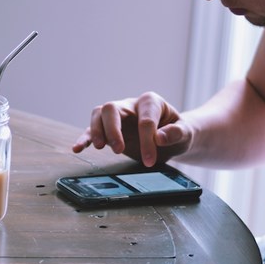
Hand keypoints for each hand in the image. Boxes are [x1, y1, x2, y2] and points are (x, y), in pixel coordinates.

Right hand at [72, 91, 192, 166]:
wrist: (171, 138)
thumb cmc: (178, 133)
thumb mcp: (187, 133)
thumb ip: (177, 133)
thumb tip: (160, 137)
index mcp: (150, 102)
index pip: (145, 120)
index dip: (147, 141)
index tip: (150, 161)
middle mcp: (130, 105)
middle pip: (112, 108)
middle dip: (113, 129)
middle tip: (119, 149)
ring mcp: (117, 116)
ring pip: (98, 114)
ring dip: (96, 131)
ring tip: (99, 147)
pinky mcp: (108, 129)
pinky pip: (91, 130)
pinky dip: (84, 138)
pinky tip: (77, 148)